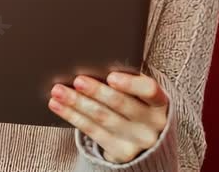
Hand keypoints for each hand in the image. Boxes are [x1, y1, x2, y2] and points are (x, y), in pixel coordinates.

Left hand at [48, 71, 168, 162]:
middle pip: (121, 104)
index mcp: (160, 102)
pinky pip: (94, 132)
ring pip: (103, 118)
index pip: (149, 90)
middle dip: (96, 91)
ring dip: (77, 103)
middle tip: (77, 81)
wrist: (145, 140)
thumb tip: (94, 66)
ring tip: (59, 91)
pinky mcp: (122, 153)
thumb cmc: (138, 105)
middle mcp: (153, 124)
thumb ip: (127, 81)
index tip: (111, 76)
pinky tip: (60, 107)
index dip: (130, 84)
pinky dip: (73, 117)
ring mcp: (138, 141)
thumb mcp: (140, 94)